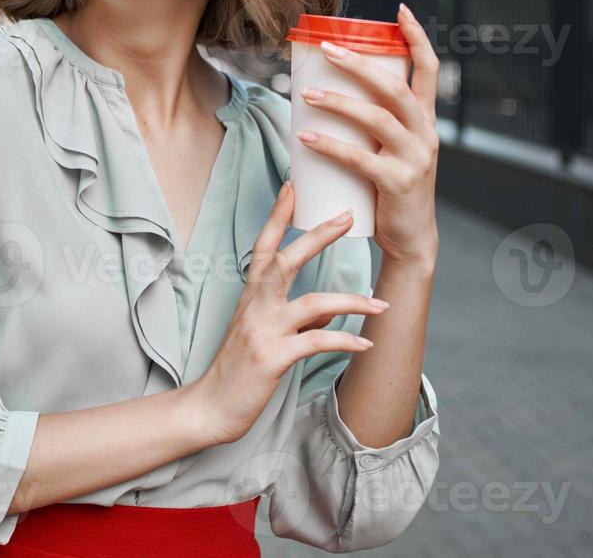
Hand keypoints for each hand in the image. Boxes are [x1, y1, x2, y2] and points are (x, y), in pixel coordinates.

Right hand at [184, 182, 388, 445]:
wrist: (212, 406)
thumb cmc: (238, 369)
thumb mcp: (261, 332)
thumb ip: (292, 315)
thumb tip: (326, 309)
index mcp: (251, 296)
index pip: (264, 245)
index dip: (278, 215)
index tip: (293, 185)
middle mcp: (255, 307)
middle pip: (287, 260)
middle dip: (319, 236)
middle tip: (348, 216)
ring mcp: (263, 331)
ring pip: (313, 303)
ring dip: (352, 302)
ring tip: (380, 304)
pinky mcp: (273, 358)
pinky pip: (316, 343)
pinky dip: (344, 341)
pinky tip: (365, 343)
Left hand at [294, 2, 439, 268]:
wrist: (411, 238)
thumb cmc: (391, 186)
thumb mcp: (393, 147)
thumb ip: (374, 121)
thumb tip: (328, 88)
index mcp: (424, 119)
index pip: (429, 69)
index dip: (417, 38)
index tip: (400, 10)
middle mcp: (425, 133)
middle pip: (395, 86)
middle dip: (360, 63)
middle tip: (328, 49)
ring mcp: (414, 158)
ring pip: (378, 118)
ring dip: (340, 102)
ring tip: (307, 93)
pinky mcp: (398, 183)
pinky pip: (361, 159)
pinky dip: (331, 145)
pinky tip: (306, 136)